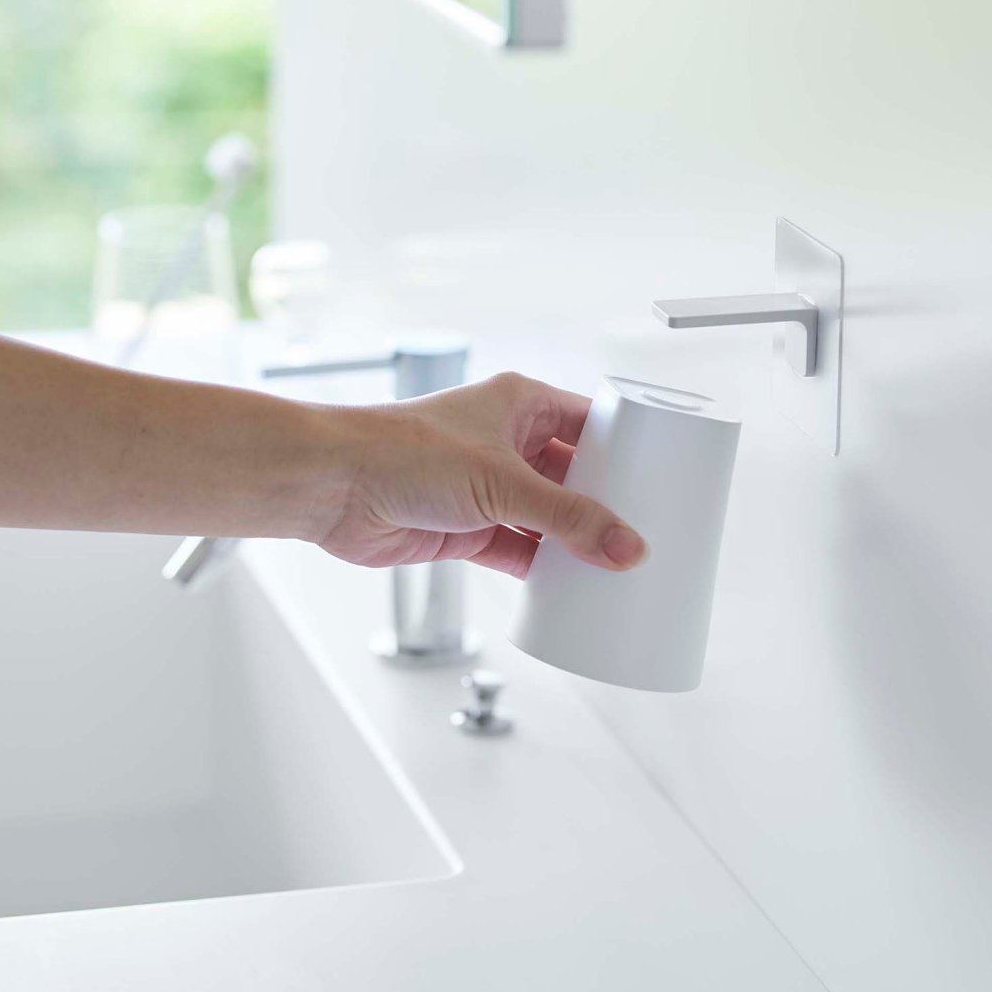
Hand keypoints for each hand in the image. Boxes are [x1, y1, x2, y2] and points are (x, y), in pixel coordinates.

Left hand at [315, 372, 647, 578]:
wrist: (332, 486)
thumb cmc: (403, 452)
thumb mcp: (502, 482)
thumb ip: (567, 518)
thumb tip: (626, 546)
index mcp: (521, 405)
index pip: (591, 424)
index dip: (625, 452)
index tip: (660, 481)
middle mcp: (506, 443)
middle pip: (573, 477)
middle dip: (604, 506)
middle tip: (645, 532)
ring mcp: (487, 487)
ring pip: (547, 518)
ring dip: (574, 542)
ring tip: (618, 566)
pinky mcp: (467, 528)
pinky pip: (519, 551)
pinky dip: (542, 569)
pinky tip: (571, 586)